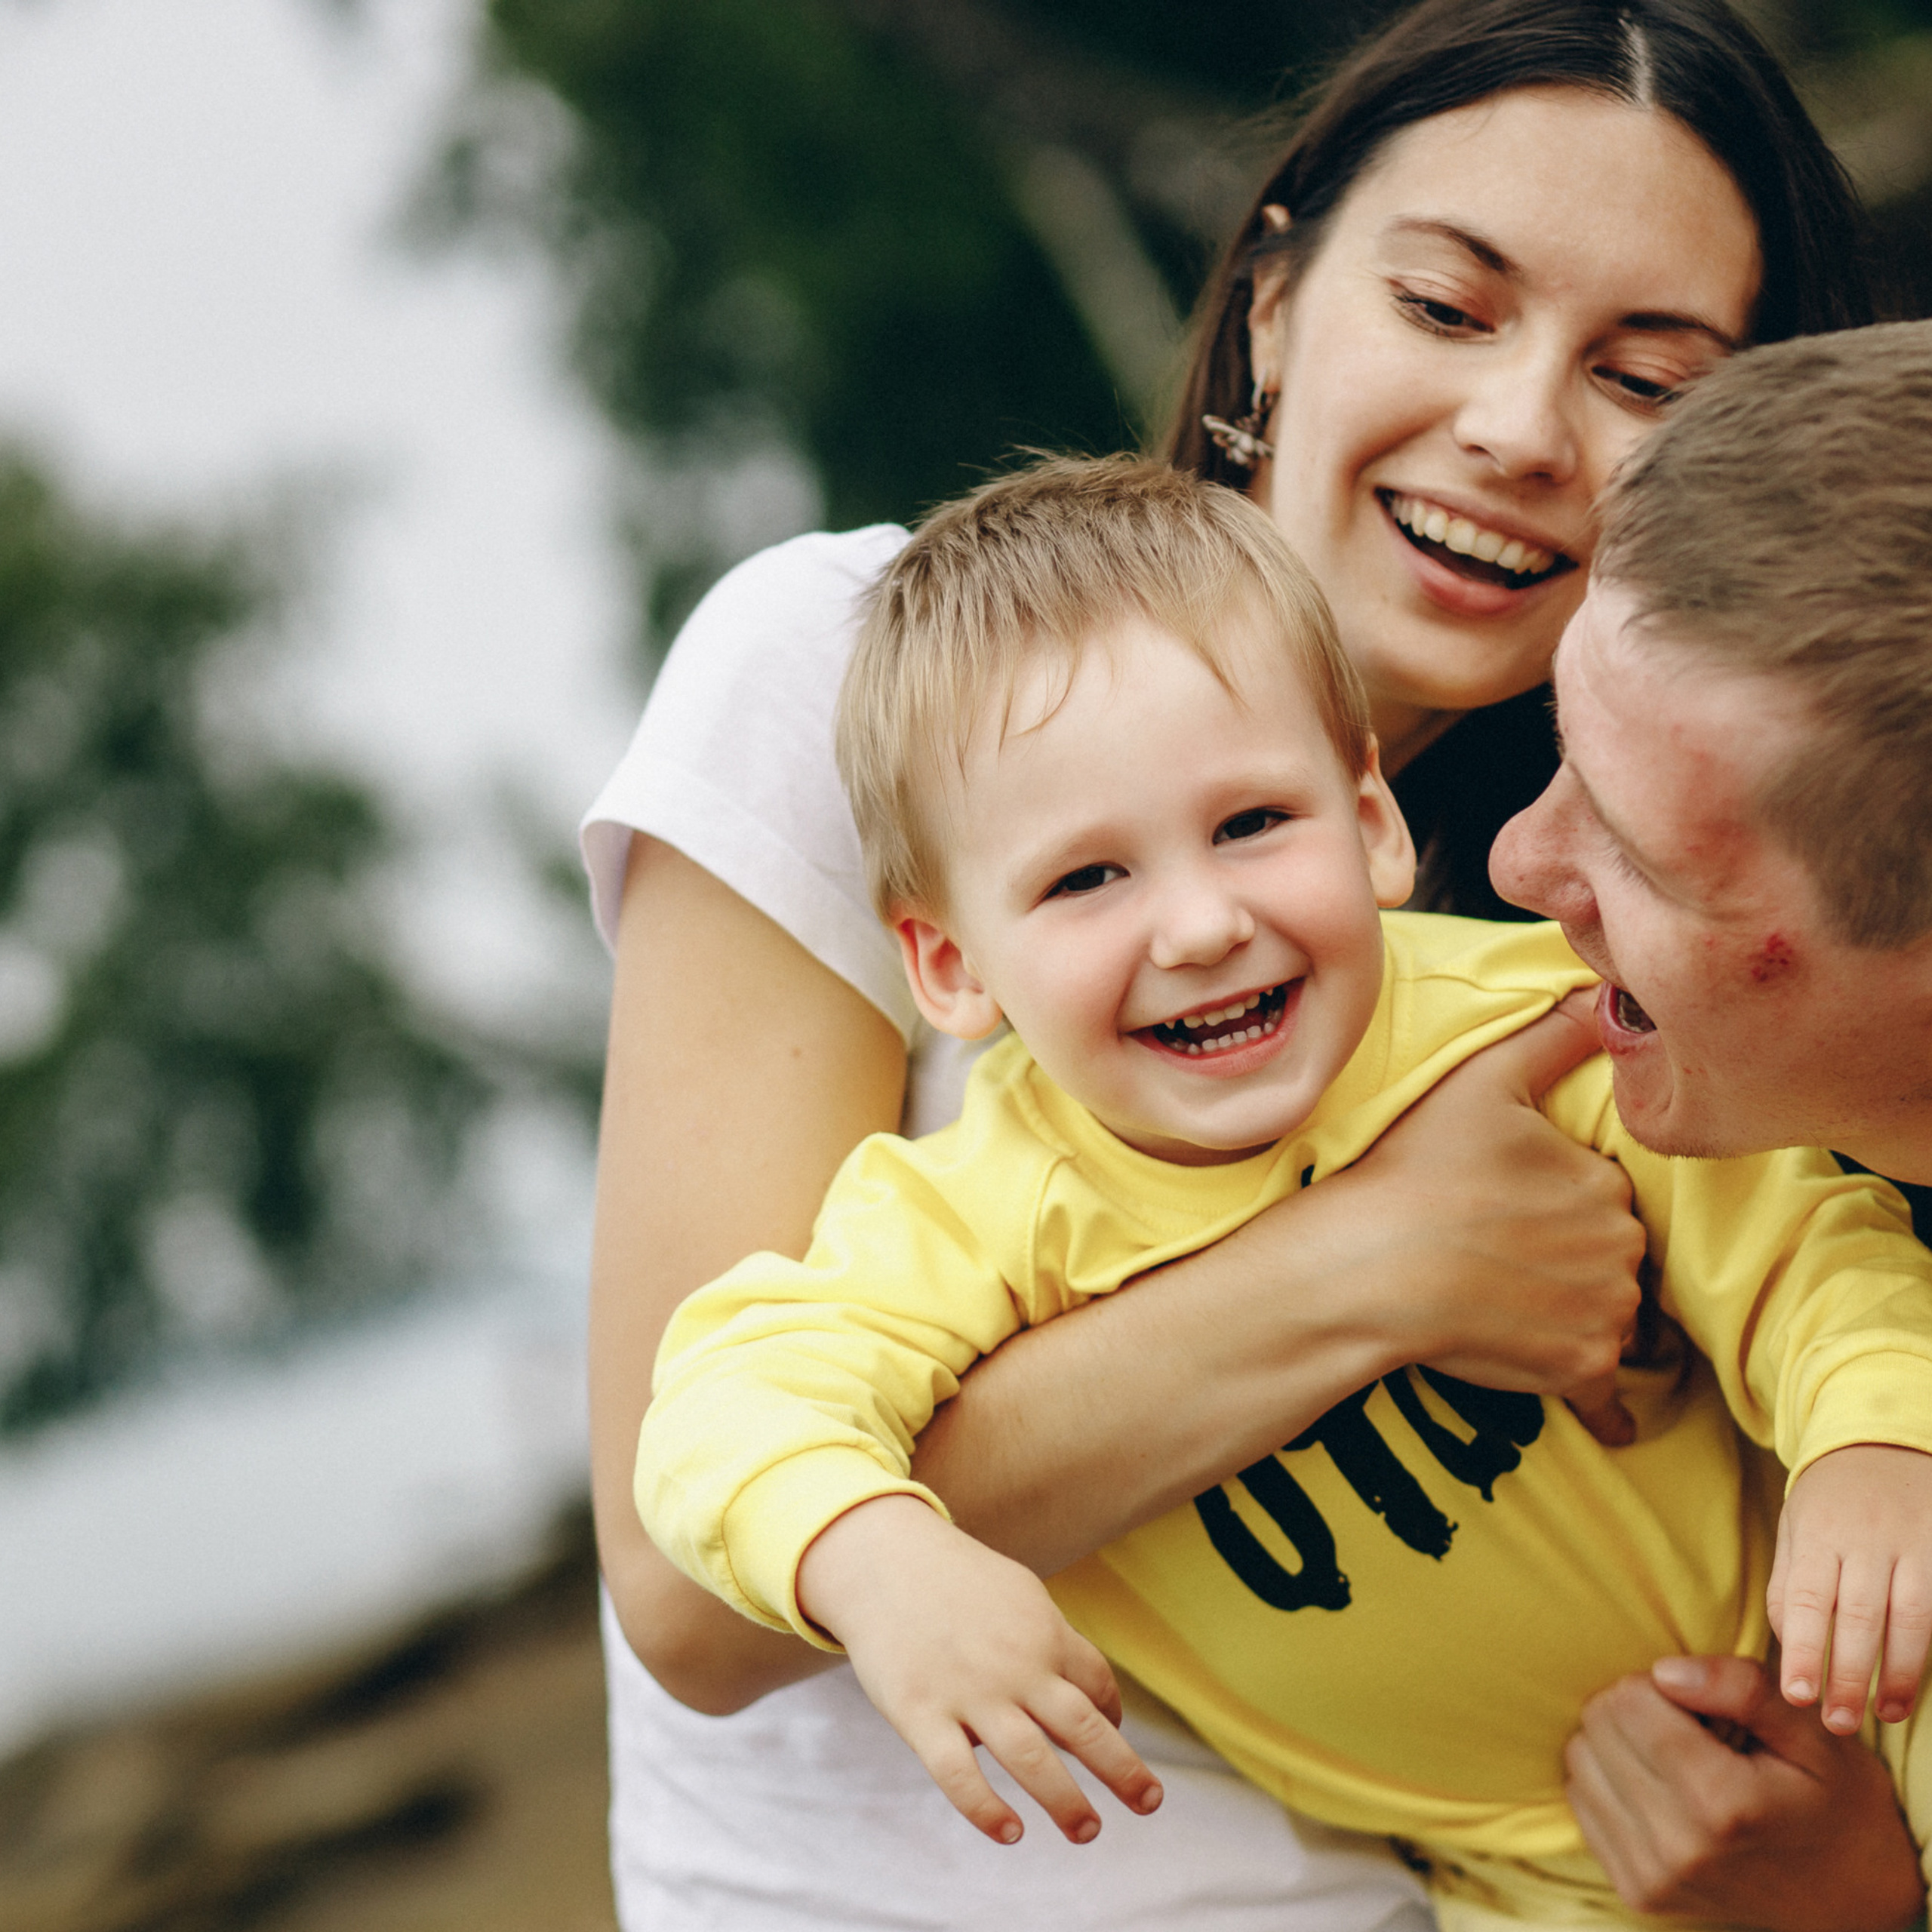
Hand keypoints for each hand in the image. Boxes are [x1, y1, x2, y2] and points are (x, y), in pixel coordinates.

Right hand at [796, 1496, 1163, 1844]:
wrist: (881, 1559)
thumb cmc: (956, 1580)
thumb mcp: (1018, 1593)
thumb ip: (1052, 1641)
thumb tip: (1088, 1695)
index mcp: (1043, 1632)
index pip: (1096, 1686)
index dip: (1113, 1718)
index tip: (1115, 1738)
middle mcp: (1015, 1666)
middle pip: (1082, 1727)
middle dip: (1122, 1771)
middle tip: (1148, 1803)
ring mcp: (968, 1693)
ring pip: (1031, 1760)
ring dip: (1066, 1801)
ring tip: (1088, 1831)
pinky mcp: (920, 1715)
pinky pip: (959, 1775)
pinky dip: (987, 1810)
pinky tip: (1011, 1832)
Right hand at [1319, 990, 1644, 1393]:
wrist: (1369, 1271)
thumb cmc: (1416, 1171)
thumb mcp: (1482, 1081)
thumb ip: (1554, 1036)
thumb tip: (1608, 996)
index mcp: (1604, 1180)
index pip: (1603, 1192)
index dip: (1561, 1199)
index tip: (1514, 1205)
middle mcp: (1620, 1247)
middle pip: (1611, 1254)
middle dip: (1577, 1257)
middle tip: (1508, 1256)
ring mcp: (1603, 1313)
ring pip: (1610, 1314)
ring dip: (1581, 1316)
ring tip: (1518, 1309)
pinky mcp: (1579, 1370)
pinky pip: (1607, 1389)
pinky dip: (1604, 1400)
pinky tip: (1608, 1420)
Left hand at [1566, 1654, 1924, 1931]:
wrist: (1849, 1899)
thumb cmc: (1833, 1802)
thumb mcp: (1813, 1734)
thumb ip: (1742, 1688)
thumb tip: (1665, 1670)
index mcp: (1723, 1803)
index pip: (1629, 1700)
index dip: (1659, 1683)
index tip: (1699, 1703)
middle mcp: (1679, 1847)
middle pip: (1598, 1725)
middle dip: (1636, 1708)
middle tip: (1689, 1728)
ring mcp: (1652, 1876)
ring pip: (1580, 1760)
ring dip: (1618, 1744)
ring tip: (1677, 1760)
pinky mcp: (1635, 1891)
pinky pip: (1581, 1802)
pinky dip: (1611, 1781)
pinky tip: (1660, 1789)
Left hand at [1771, 1443, 1931, 1729]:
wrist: (1882, 1442)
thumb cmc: (1830, 1501)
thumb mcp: (1795, 1527)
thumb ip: (1789, 1582)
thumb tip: (1787, 1642)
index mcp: (1817, 1533)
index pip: (1806, 1599)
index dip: (1803, 1649)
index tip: (1797, 1696)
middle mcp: (1866, 1539)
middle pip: (1859, 1617)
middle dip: (1849, 1675)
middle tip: (1837, 1723)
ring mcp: (1913, 1544)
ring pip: (1910, 1618)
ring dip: (1899, 1674)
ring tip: (1885, 1714)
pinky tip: (1923, 1680)